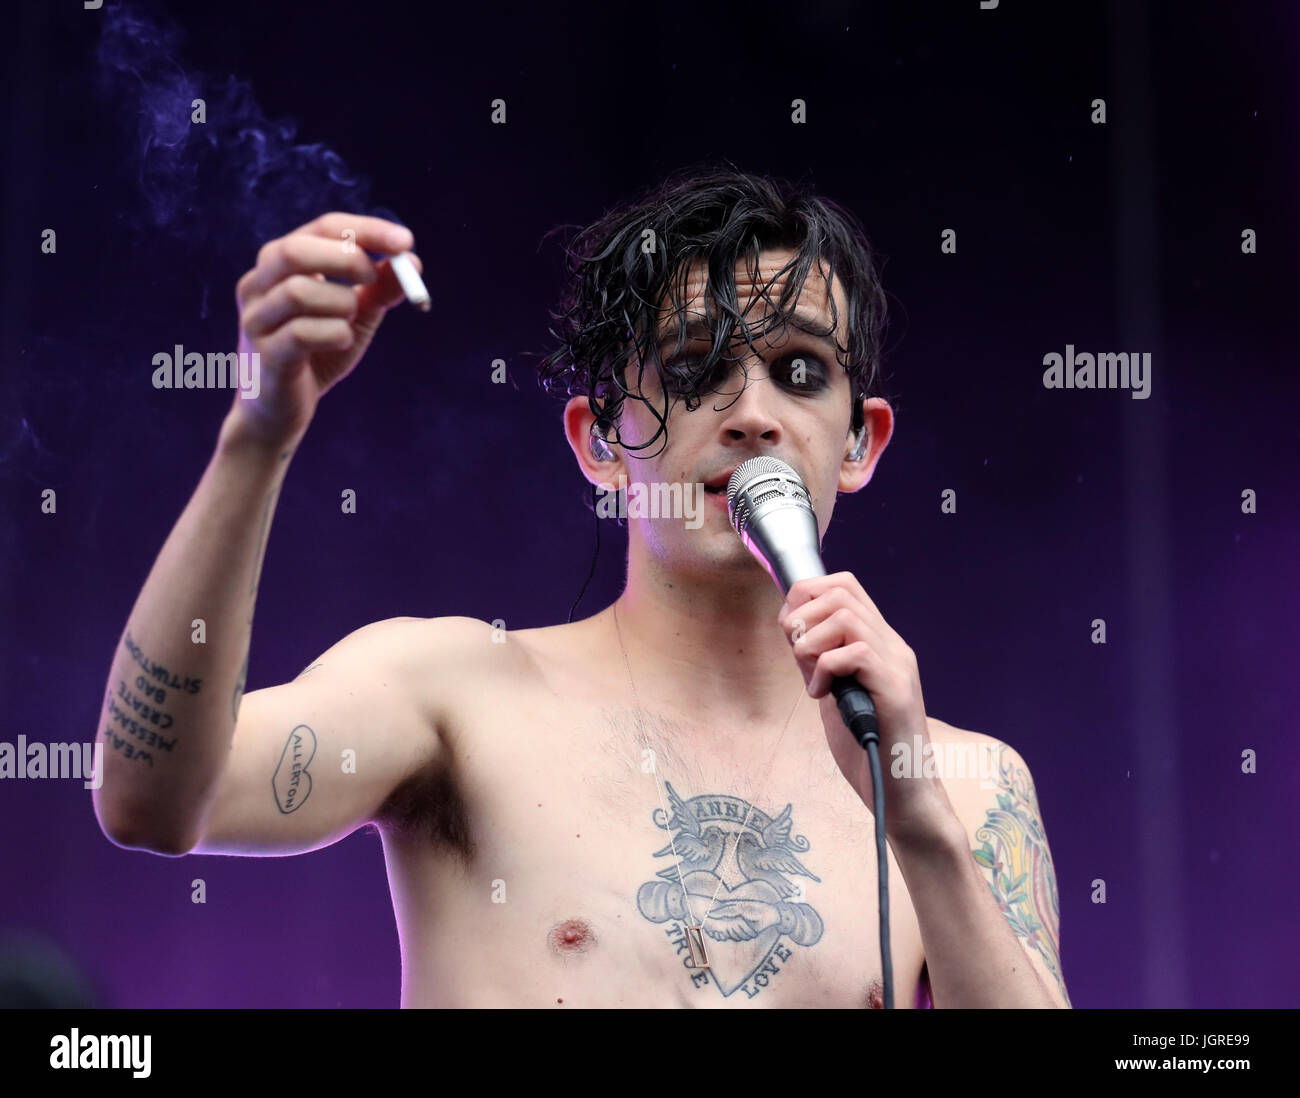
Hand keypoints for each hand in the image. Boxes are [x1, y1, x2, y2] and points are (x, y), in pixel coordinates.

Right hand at [229, 212, 421, 446]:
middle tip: (375, 278)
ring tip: (349, 322)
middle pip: (296, 251)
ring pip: (299, 291)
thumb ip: (380, 288)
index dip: (367, 230)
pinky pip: (301, 333)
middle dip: (347, 259)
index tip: (406, 241)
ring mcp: (256, 319)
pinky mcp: (264, 355)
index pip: (322, 227)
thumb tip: (413, 262)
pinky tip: (342, 342)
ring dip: (342, 304)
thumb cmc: (317, 355)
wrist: (279, 414)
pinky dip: (335, 334)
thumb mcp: (355, 316)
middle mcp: (258, 284)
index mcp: (280, 264)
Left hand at [778, 572, 953, 838]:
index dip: (807, 595)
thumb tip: (791, 627)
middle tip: (797, 654)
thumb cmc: (866, 748)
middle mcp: (892, 647)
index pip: (845, 586)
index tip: (790, 629)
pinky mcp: (896, 691)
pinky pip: (856, 653)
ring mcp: (897, 666)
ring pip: (847, 617)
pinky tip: (822, 695)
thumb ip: (818, 661)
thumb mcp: (833, 694)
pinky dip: (826, 669)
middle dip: (804, 615)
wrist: (901, 796)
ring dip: (812, 642)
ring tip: (810, 676)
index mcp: (879, 644)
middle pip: (842, 591)